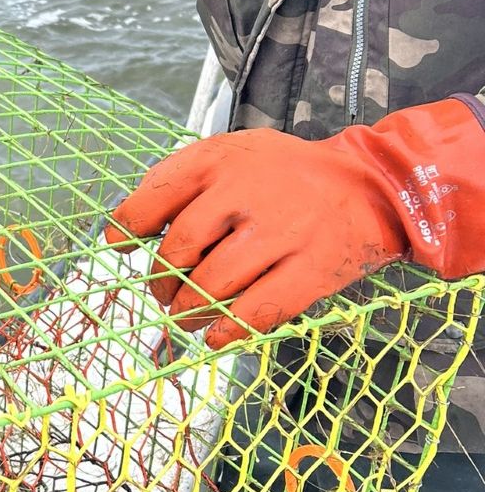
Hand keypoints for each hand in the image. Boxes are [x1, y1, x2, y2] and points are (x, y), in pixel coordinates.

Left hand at [104, 98, 484, 347]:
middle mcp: (249, 192)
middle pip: (176, 254)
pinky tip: (215, 335)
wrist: (374, 184)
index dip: (128, 229)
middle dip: (161, 285)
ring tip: (188, 316)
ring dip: (187, 314)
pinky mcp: (311, 271)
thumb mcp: (230, 156)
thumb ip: (175, 185)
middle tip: (166, 295)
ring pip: (208, 289)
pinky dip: (223, 333)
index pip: (153, 200)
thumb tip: (117, 235)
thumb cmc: (283, 178)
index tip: (124, 246)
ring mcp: (283, 232)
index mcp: (221, 160)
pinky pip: (251, 315)